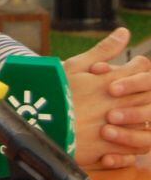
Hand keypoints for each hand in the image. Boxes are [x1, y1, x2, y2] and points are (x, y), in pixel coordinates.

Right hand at [63, 27, 150, 167]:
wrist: (39, 125)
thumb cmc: (54, 92)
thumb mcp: (75, 66)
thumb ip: (103, 50)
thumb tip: (125, 31)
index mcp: (113, 81)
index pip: (142, 68)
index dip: (139, 66)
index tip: (130, 67)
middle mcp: (121, 104)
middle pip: (148, 94)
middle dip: (142, 89)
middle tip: (125, 90)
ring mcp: (119, 127)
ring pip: (145, 121)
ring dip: (138, 115)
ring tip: (122, 112)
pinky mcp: (113, 148)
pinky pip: (137, 146)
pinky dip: (134, 138)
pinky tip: (122, 133)